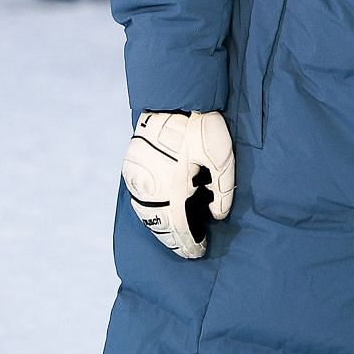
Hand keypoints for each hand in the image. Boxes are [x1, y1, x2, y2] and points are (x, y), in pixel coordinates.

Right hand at [122, 110, 234, 258]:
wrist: (171, 100)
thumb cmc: (201, 127)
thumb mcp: (222, 157)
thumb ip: (222, 189)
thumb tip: (218, 216)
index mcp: (171, 189)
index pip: (178, 227)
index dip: (188, 243)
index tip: (198, 253)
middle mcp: (149, 189)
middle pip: (160, 225)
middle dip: (175, 240)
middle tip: (189, 251)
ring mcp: (136, 179)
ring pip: (147, 214)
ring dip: (162, 228)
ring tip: (178, 237)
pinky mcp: (132, 169)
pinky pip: (140, 200)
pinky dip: (152, 213)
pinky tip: (164, 214)